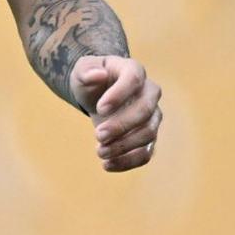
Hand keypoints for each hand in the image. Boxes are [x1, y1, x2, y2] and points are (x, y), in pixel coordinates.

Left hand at [70, 54, 161, 171]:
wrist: (97, 94)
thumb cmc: (91, 79)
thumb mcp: (82, 70)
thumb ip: (87, 71)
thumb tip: (98, 75)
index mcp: (134, 70)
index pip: (134, 80)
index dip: (119, 95)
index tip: (99, 109)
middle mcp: (149, 93)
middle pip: (145, 111)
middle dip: (122, 125)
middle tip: (98, 135)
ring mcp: (152, 116)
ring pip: (148, 134)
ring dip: (124, 146)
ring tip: (100, 151)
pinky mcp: (147, 136)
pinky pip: (146, 153)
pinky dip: (128, 162)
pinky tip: (107, 165)